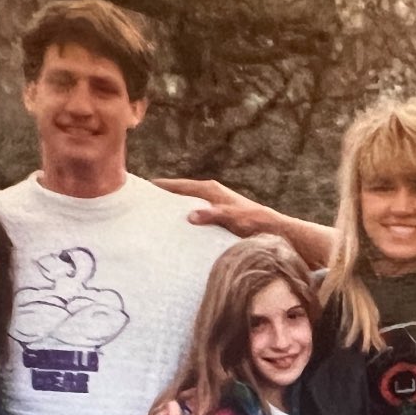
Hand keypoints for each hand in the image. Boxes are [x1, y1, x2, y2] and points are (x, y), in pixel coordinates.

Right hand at [151, 178, 271, 236]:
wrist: (272, 229)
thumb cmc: (253, 223)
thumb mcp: (232, 218)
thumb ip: (213, 215)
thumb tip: (190, 215)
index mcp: (210, 190)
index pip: (180, 186)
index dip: (162, 186)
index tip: (143, 187)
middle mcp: (211, 193)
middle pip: (181, 192)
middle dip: (164, 196)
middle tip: (143, 202)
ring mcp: (214, 203)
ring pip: (187, 202)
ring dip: (173, 207)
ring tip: (155, 215)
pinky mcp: (218, 214)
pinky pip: (195, 212)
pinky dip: (184, 215)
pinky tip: (178, 227)